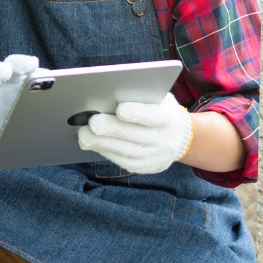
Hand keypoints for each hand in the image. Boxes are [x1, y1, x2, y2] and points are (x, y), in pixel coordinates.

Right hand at [0, 54, 39, 139]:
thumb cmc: (10, 113)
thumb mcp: (27, 108)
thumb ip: (38, 101)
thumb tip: (58, 104)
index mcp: (21, 78)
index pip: (29, 67)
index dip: (35, 67)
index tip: (43, 70)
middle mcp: (6, 76)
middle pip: (13, 62)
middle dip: (22, 62)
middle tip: (31, 65)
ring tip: (5, 73)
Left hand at [76, 94, 193, 173]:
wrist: (180, 137)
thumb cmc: (161, 110)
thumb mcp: (159, 98)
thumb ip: (141, 96)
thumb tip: (111, 95)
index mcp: (169, 119)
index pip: (153, 117)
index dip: (137, 114)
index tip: (119, 110)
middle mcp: (164, 140)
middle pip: (134, 136)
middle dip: (110, 129)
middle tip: (90, 123)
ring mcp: (155, 157)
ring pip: (125, 151)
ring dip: (101, 143)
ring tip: (83, 135)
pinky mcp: (146, 167)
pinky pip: (123, 161)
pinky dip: (105, 152)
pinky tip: (92, 144)